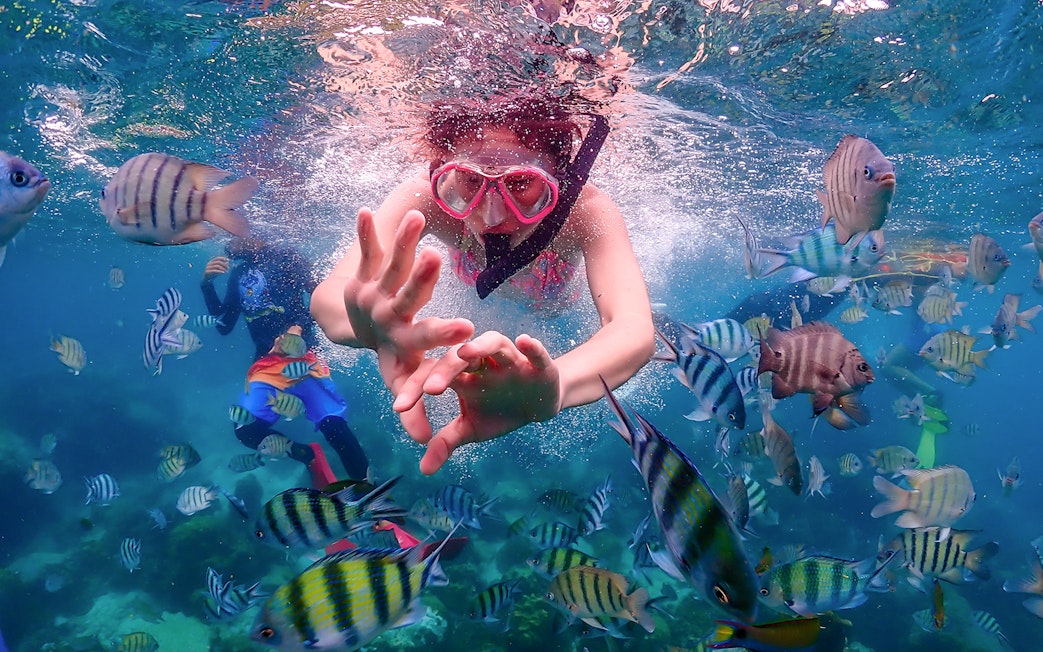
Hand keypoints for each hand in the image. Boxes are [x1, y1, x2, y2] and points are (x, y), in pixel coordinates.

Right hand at [202, 256, 229, 280]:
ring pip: (217, 266)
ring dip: (223, 268)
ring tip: (227, 271)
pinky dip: (220, 271)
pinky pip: (214, 271)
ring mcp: (208, 267)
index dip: (223, 258)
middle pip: (218, 262)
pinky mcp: (207, 272)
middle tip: (228, 268)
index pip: (217, 258)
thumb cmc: (213, 272)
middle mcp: (209, 263)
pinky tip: (223, 273)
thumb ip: (222, 265)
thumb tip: (227, 262)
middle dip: (224, 265)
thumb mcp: (218, 268)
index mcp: (211, 261)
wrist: (207, 279)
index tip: (228, 260)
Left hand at [344, 208, 474, 437]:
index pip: (425, 340)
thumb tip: (425, 446)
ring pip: (390, 264)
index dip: (444, 337)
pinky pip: (366, 249)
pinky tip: (364, 211)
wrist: (352, 327)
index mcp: (401, 339)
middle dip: (420, 279)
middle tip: (434, 260)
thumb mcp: (401, 378)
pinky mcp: (365, 270)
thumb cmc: (390, 352)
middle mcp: (388, 313)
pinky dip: (364, 231)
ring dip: (401, 241)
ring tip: (414, 218)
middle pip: (406, 296)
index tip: (466, 331)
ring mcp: (374, 289)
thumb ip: (414, 405)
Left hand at [394, 331, 560, 473]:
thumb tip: (424, 469)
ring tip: (466, 352)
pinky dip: (531, 347)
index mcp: (462, 374)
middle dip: (445, 371)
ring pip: (494, 343)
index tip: (399, 408)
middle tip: (431, 389)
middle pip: (459, 357)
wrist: (539, 405)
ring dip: (481, 347)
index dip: (415, 389)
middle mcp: (483, 362)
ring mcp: (511, 361)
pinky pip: (536, 353)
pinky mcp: (539, 364)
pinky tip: (524, 341)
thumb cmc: (499, 412)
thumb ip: (446, 443)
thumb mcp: (471, 428)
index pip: (432, 375)